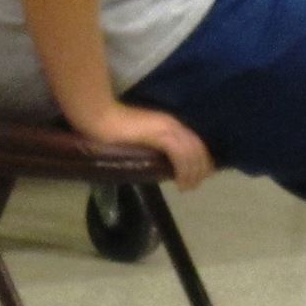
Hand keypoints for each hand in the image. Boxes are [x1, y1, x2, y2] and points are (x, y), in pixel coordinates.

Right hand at [76, 104, 213, 188]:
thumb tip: (163, 163)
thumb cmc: (115, 129)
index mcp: (170, 123)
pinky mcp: (161, 134)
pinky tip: (180, 181)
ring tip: (186, 187)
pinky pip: (180, 154)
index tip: (199, 176)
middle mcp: (174, 124)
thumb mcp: (142, 139)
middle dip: (200, 169)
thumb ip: (155, 146)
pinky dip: (184, 170)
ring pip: (192, 153)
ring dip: (192, 173)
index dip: (202, 161)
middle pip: (198, 148)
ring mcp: (168, 128)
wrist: (103, 118)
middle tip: (192, 185)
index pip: (196, 142)